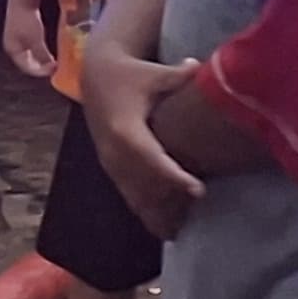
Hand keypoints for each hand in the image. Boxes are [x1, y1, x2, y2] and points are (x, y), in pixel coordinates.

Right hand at [1, 0, 56, 81]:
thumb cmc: (27, 19)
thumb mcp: (35, 39)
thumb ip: (42, 54)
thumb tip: (52, 67)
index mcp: (12, 50)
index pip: (27, 68)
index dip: (41, 72)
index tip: (54, 70)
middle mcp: (14, 47)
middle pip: (28, 63)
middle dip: (42, 67)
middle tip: (56, 69)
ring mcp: (18, 40)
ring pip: (32, 56)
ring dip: (43, 60)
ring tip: (55, 62)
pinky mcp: (24, 33)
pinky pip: (34, 48)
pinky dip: (43, 52)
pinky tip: (52, 51)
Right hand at [80, 48, 207, 238]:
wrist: (96, 76)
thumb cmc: (131, 74)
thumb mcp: (155, 73)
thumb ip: (180, 75)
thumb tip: (201, 67)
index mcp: (125, 127)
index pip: (150, 158)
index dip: (173, 176)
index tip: (198, 190)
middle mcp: (113, 149)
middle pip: (143, 183)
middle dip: (170, 202)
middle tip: (199, 218)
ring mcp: (109, 161)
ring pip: (132, 194)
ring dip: (156, 213)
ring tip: (182, 232)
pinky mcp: (110, 167)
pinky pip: (127, 194)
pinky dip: (145, 211)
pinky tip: (164, 229)